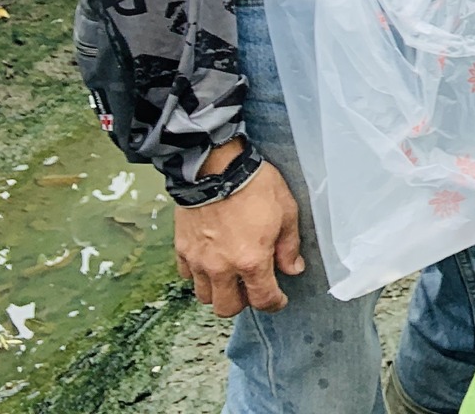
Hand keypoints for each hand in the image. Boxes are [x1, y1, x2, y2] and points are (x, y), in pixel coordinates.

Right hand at [173, 149, 303, 315]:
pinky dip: (199, 276)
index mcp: (251, 260)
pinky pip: (187, 276)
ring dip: (219, 291)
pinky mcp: (181, 249)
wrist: (216, 167)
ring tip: (231, 276)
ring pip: (204, 296)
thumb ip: (289, 246)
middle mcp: (221, 267)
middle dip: (243, 303)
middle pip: (227, 308)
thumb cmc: (255, 185)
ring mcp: (198, 260)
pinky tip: (211, 262)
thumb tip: (293, 268)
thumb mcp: (286, 211)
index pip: (262, 300)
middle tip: (253, 288)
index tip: (279, 300)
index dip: (274, 304)